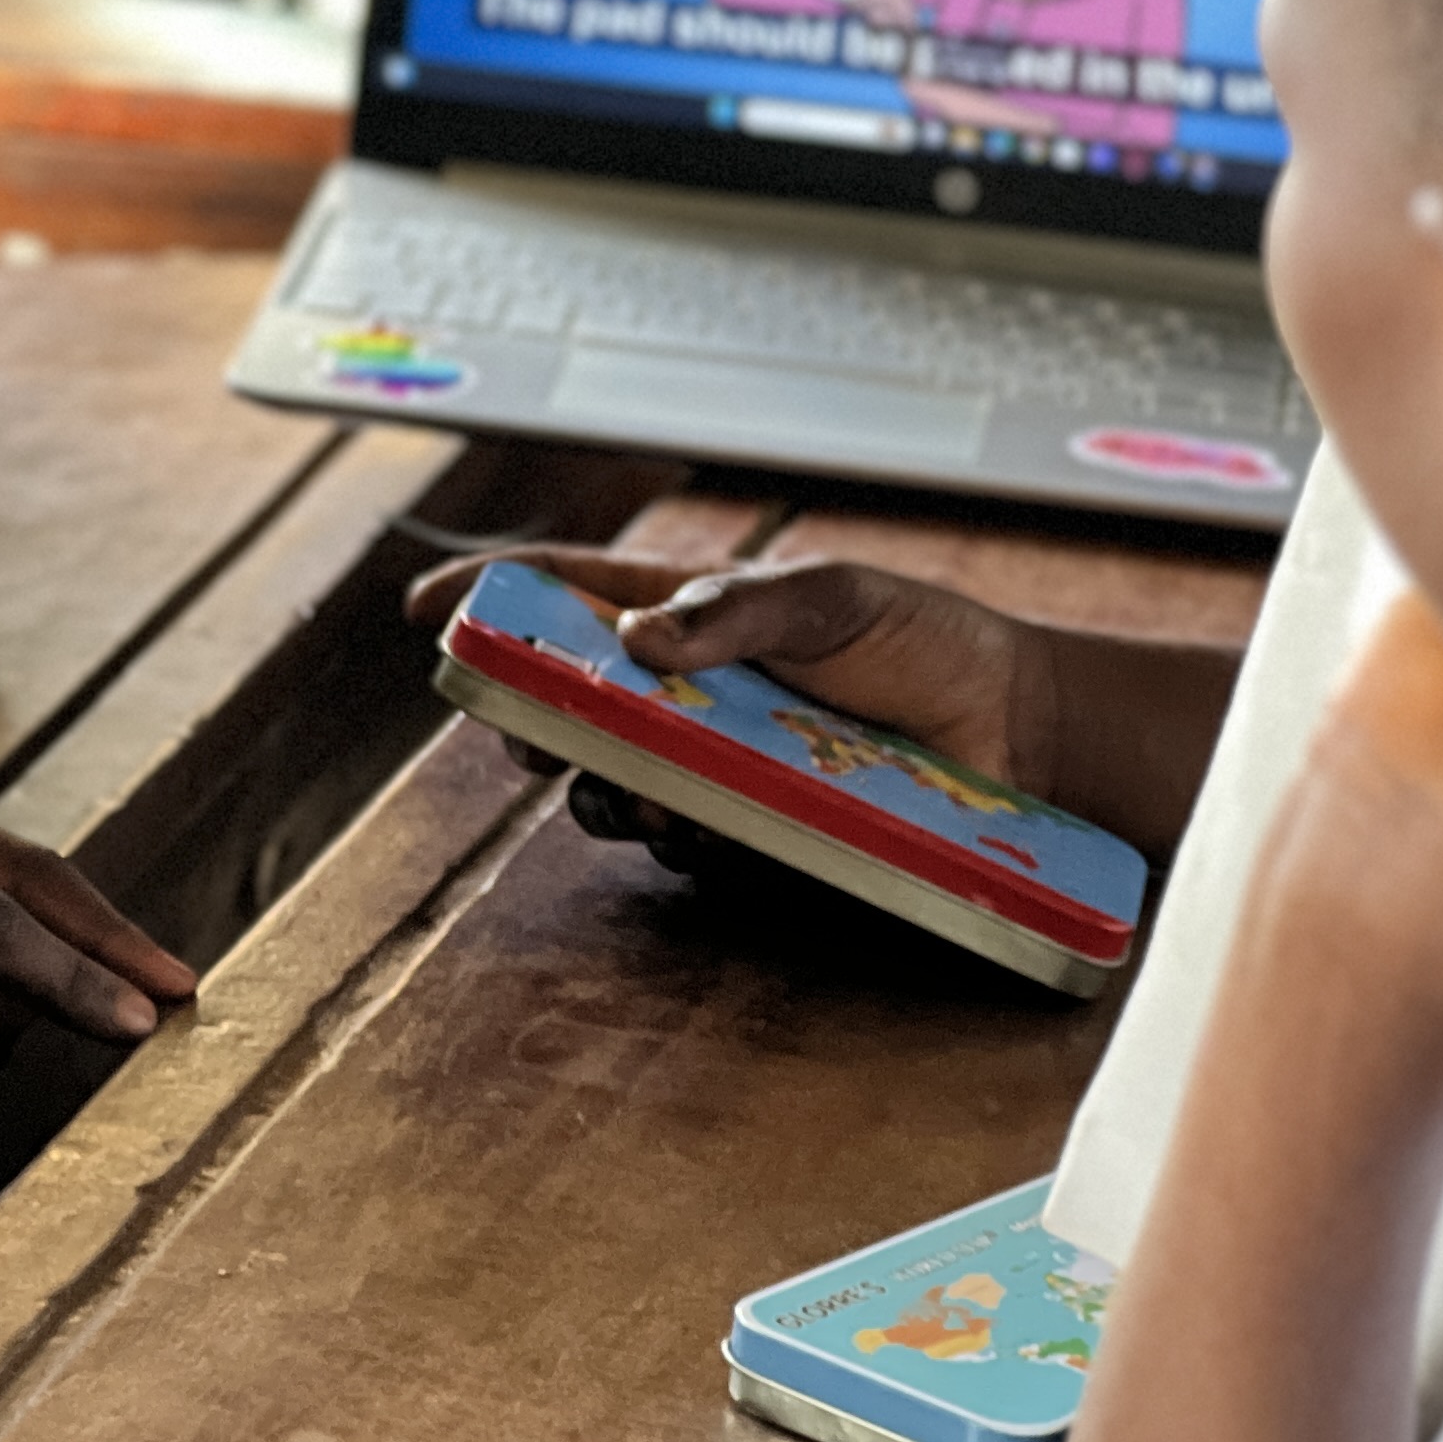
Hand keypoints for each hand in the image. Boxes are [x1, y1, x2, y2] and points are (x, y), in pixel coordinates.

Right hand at [406, 544, 1055, 864]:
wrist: (1021, 734)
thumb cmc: (924, 642)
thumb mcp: (834, 595)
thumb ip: (737, 609)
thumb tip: (636, 641)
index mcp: (690, 614)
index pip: (565, 593)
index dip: (488, 595)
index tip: (422, 611)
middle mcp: (688, 694)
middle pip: (566, 703)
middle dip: (527, 718)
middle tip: (529, 730)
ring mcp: (716, 767)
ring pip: (613, 786)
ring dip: (600, 790)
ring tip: (630, 790)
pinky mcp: (755, 835)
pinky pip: (686, 849)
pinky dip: (678, 842)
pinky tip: (708, 831)